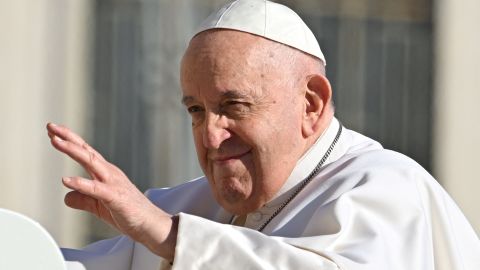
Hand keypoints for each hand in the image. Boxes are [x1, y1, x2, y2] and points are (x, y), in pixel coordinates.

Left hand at [46, 123, 176, 259]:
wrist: (150, 224)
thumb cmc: (128, 213)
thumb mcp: (99, 206)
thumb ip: (83, 199)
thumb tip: (66, 196)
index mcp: (106, 173)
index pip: (86, 152)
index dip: (70, 141)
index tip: (54, 131)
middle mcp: (109, 173)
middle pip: (86, 151)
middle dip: (68, 137)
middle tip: (51, 126)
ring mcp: (113, 183)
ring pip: (91, 162)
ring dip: (72, 150)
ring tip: (55, 141)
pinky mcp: (115, 197)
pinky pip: (95, 188)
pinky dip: (81, 183)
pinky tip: (66, 180)